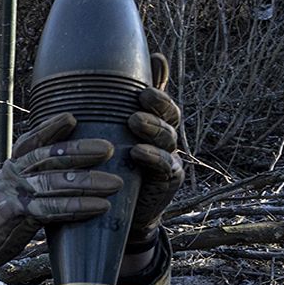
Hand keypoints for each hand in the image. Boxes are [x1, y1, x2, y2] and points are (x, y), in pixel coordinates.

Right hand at [0, 114, 122, 280]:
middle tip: (108, 149)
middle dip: (80, 151)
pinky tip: (99, 206)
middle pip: (47, 156)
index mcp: (10, 167)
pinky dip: (78, 207)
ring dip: (88, 182)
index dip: (50, 128)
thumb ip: (32, 179)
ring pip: (54, 182)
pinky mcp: (15, 215)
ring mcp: (12, 193)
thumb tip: (67, 171)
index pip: (30, 141)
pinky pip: (51, 208)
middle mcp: (10, 175)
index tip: (72, 118)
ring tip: (114, 183)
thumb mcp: (11, 192)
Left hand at [124, 52, 185, 244]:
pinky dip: (153, 158)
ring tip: (135, 120)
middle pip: (170, 117)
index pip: (162, 103)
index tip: (144, 86)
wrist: (119, 210)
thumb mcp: (114, 134)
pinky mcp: (168, 181)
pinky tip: (137, 152)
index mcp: (154, 124)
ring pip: (167, 138)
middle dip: (158, 105)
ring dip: (153, 127)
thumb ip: (118, 106)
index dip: (159, 92)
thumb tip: (125, 75)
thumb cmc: (115, 165)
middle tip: (142, 96)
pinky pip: (165, 166)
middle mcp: (165, 139)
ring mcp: (170, 159)